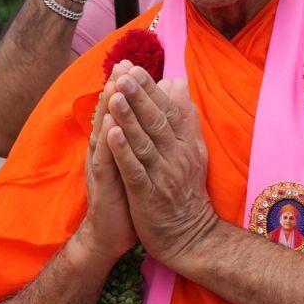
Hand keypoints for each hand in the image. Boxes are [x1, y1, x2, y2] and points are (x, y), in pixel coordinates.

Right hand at [74, 67, 137, 266]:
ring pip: (103, 131)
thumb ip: (135, 140)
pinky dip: (107, 142)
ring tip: (115, 83)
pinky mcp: (102, 184)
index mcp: (112, 146)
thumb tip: (146, 118)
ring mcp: (100, 166)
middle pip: (107, 115)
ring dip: (108, 107)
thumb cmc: (124, 198)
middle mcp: (103, 151)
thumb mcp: (131, 165)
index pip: (116, 112)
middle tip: (121, 63)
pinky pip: (104, 159)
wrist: (108, 236)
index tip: (129, 63)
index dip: (122, 88)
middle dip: (115, 88)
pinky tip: (110, 124)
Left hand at [104, 69, 218, 269]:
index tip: (135, 67)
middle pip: (156, 121)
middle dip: (139, 96)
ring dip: (129, 118)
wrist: (189, 235)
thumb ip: (184, 117)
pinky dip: (123, 151)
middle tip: (123, 73)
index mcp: (184, 143)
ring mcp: (162, 175)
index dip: (150, 89)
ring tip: (115, 96)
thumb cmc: (185, 190)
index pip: (168, 109)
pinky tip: (111, 134)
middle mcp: (176, 156)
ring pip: (144, 142)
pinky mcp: (148, 195)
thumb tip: (178, 82)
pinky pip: (134, 170)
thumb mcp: (192, 150)